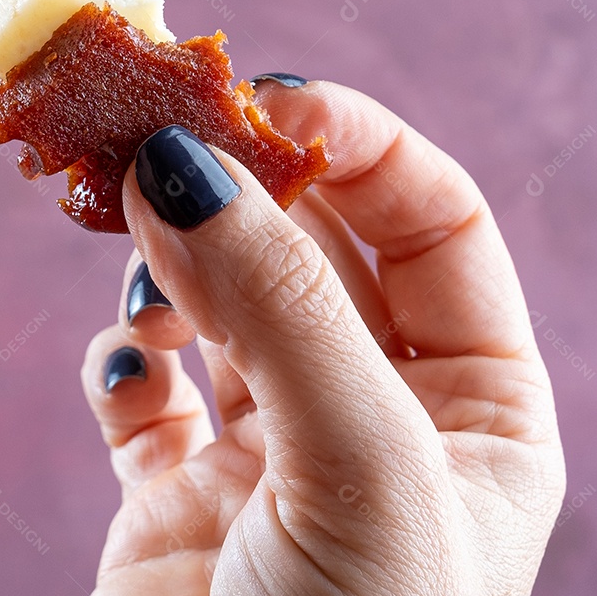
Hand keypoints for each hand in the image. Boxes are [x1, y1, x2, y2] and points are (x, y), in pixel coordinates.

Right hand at [80, 78, 564, 595]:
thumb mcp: (359, 468)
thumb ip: (278, 307)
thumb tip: (185, 164)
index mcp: (471, 407)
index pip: (431, 223)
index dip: (359, 146)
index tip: (269, 102)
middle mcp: (373, 414)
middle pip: (316, 247)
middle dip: (249, 186)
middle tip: (170, 139)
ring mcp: (270, 450)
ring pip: (222, 304)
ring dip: (175, 256)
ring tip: (135, 230)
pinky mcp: (175, 493)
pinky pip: (145, 390)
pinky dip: (125, 356)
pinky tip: (126, 363)